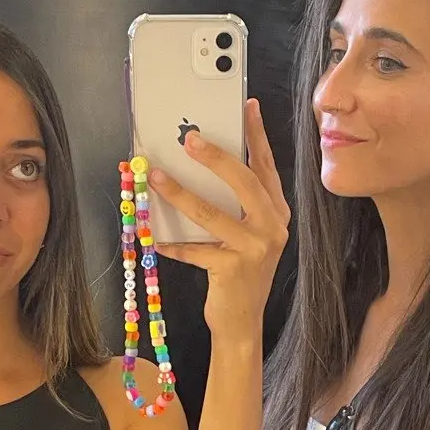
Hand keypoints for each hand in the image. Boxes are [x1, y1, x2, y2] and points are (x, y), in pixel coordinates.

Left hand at [149, 100, 289, 341]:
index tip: (247, 107)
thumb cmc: (239, 273)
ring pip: (212, 213)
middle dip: (216, 157)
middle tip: (190, 139)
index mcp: (276, 213)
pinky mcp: (233, 270)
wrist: (242, 322)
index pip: (265, 167)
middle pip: (244, 182)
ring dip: (179, 193)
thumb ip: (234, 204)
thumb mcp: (245, 234)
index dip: (257, 136)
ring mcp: (255, 249)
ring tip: (155, 176)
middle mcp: (272, 227)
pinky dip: (172, 243)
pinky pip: (195, 249)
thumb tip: (201, 164)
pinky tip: (153, 237)